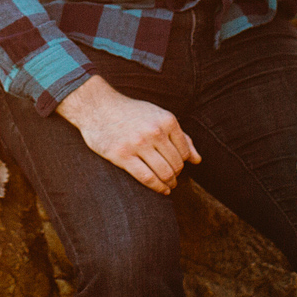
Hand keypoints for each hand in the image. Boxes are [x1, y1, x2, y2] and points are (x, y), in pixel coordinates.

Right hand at [57, 76, 200, 194]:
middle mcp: (154, 131)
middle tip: (173, 178)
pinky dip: (158, 188)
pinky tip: (161, 190)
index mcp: (166, 120)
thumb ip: (180, 136)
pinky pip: (147, 178)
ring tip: (168, 185)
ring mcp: (138, 144)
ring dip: (169, 183)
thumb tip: (198, 160)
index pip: (184, 152)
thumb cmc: (130, 113)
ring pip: (164, 173)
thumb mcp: (158, 116)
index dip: (183, 163)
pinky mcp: (122, 155)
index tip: (177, 166)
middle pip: (176, 164)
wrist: (98, 107)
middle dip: (176, 175)